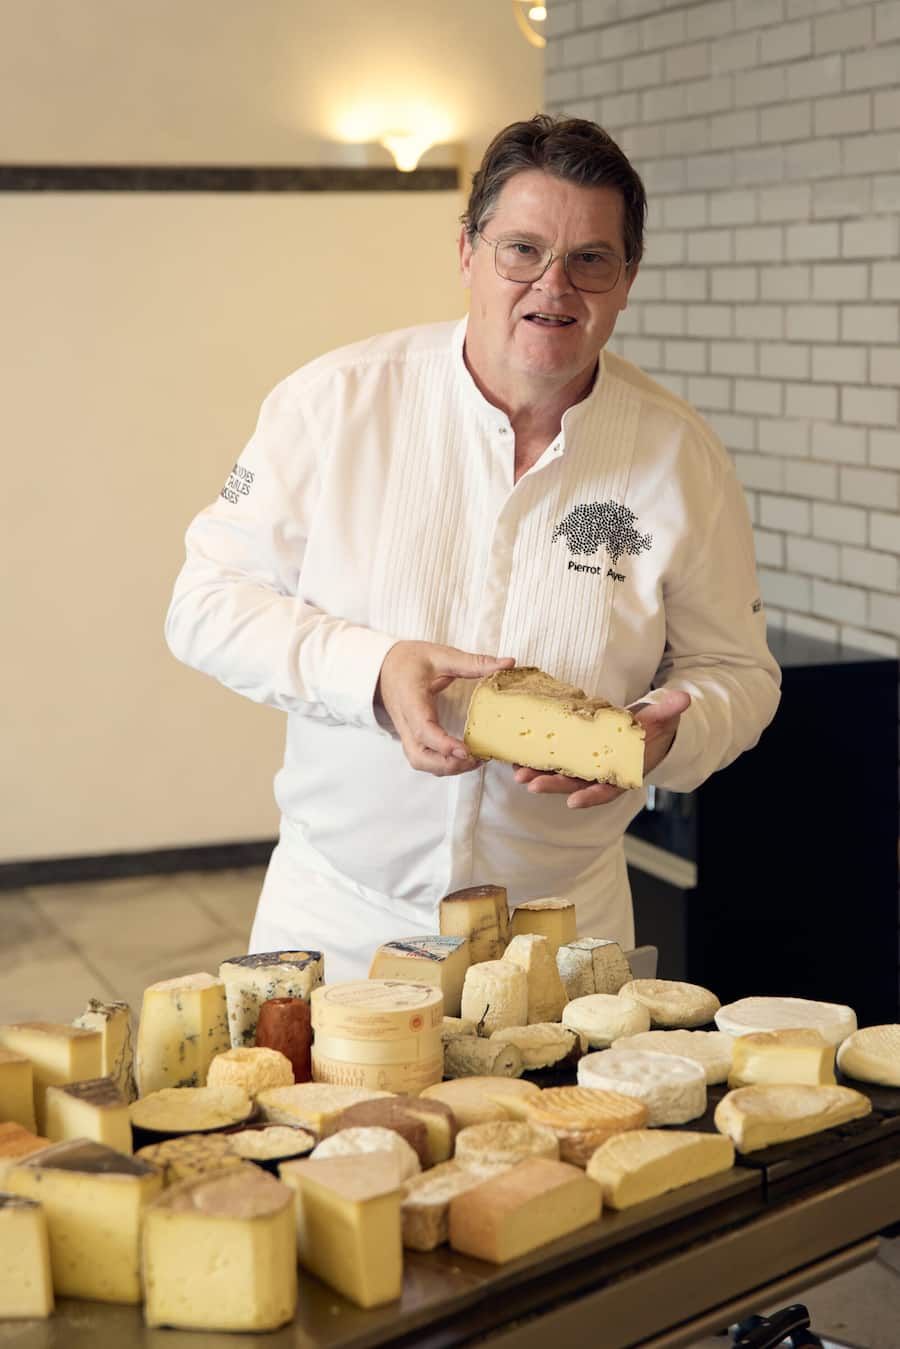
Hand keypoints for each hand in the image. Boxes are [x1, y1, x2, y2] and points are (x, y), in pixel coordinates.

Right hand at [377, 641, 514, 776]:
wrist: (384, 667)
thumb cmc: (410, 660)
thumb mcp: (441, 655)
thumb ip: (474, 662)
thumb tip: (508, 663)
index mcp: (411, 700)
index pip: (423, 730)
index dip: (443, 745)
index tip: (466, 751)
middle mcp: (406, 722)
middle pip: (419, 757)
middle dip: (448, 764)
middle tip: (476, 759)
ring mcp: (406, 733)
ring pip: (420, 762)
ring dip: (446, 767)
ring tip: (475, 760)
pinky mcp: (411, 737)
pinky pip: (423, 759)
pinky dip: (442, 764)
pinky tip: (464, 757)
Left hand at [513, 689, 691, 808]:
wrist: (648, 730)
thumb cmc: (655, 728)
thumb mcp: (663, 719)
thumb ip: (669, 711)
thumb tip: (685, 699)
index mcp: (624, 772)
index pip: (608, 790)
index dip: (592, 796)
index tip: (574, 801)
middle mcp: (603, 774)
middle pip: (577, 784)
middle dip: (554, 785)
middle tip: (531, 783)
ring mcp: (587, 767)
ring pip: (561, 776)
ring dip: (539, 775)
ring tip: (518, 772)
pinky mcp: (575, 756)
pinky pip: (554, 761)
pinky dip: (537, 761)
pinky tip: (518, 758)